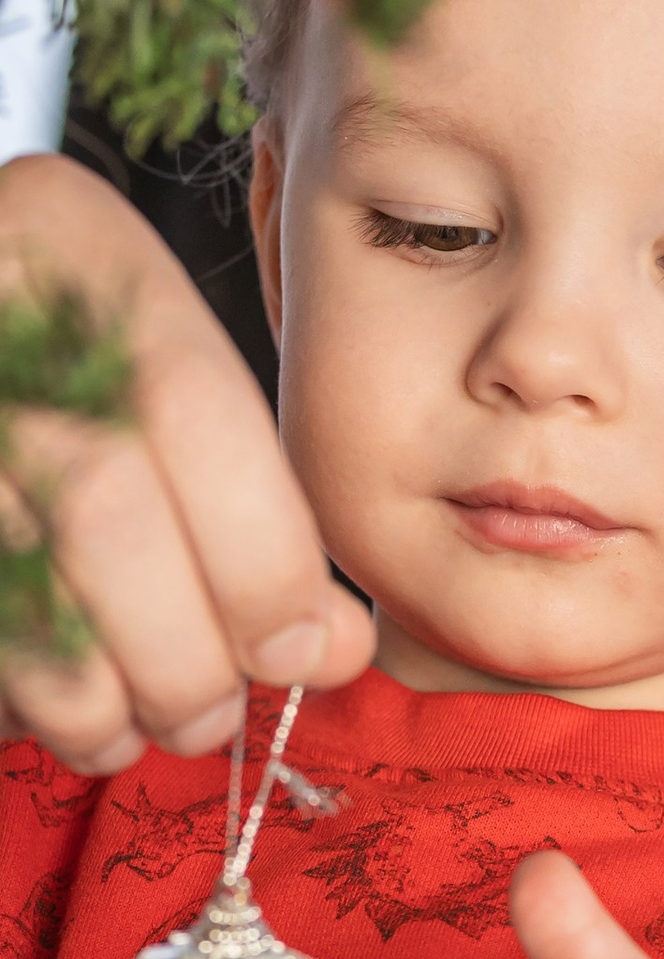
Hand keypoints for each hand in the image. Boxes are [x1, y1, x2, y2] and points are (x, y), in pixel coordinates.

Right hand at [0, 153, 372, 773]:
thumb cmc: (52, 359)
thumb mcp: (152, 368)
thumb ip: (253, 496)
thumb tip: (335, 651)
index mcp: (58, 231)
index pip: (189, 406)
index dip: (262, 556)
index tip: (303, 649)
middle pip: (103, 506)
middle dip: (184, 653)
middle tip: (209, 715)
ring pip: (19, 592)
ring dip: (92, 706)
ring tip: (128, 728)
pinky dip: (8, 706)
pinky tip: (34, 707)